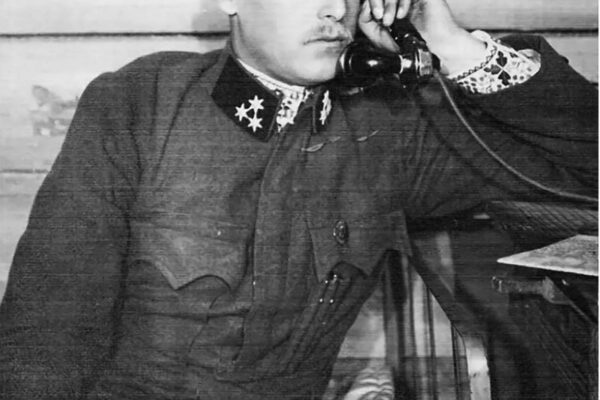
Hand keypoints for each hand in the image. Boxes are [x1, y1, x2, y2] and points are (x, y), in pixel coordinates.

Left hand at [358, 0, 486, 74]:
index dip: (370, 3)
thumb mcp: (378, 37)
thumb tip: (364, 5)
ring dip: (388, 4)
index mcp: (387, 7)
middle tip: (381, 18)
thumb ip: (365, 21)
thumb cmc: (408, 46)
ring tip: (390, 21)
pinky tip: (403, 15)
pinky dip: (402, 2)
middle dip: (376, 2)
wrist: (433, 50)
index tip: (375, 18)